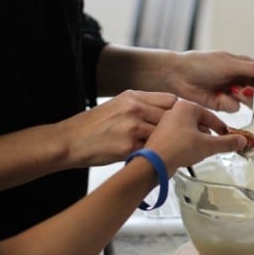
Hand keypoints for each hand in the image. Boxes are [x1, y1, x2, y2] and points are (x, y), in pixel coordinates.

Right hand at [57, 90, 176, 166]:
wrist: (69, 141)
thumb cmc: (92, 127)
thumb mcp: (117, 106)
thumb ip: (141, 106)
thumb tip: (166, 113)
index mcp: (133, 96)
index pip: (170, 100)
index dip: (181, 112)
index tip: (184, 122)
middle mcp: (135, 108)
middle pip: (172, 117)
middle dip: (178, 130)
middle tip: (180, 140)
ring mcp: (132, 127)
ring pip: (165, 135)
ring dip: (167, 144)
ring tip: (165, 151)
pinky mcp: (129, 146)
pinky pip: (152, 151)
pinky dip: (154, 155)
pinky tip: (152, 158)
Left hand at [144, 100, 246, 174]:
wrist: (154, 163)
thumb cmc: (179, 148)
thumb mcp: (209, 146)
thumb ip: (227, 143)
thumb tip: (242, 141)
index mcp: (186, 106)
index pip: (211, 117)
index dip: (222, 128)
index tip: (229, 137)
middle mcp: (174, 111)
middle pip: (199, 122)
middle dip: (209, 135)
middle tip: (215, 146)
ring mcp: (165, 123)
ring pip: (189, 130)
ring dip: (198, 140)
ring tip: (201, 151)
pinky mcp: (159, 134)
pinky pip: (179, 136)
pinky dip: (187, 144)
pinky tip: (187, 154)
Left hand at [164, 50, 253, 112]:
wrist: (180, 76)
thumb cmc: (202, 64)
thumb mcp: (230, 64)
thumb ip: (253, 70)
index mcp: (247, 67)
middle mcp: (244, 80)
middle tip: (248, 89)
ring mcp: (235, 94)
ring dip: (246, 99)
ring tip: (234, 91)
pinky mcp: (225, 105)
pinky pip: (235, 108)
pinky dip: (228, 102)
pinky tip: (218, 96)